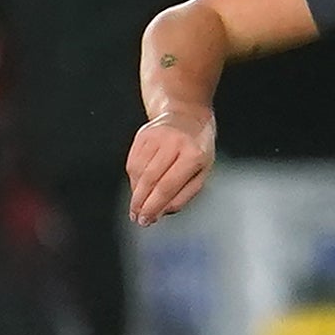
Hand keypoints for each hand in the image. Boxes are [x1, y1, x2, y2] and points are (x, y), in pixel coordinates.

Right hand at [126, 109, 215, 225]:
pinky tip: (137, 188)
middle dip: (141, 202)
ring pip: (138, 171)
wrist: (187, 115)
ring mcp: (156, 137)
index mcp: (193, 155)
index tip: (147, 219)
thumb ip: (185, 193)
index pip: (168, 186)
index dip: (154, 206)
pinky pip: (132, 161)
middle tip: (137, 217)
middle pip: (150, 180)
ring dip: (135, 192)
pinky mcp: (142, 135)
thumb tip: (163, 211)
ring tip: (137, 206)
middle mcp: (174, 144)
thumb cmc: (198, 147)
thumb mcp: (203, 171)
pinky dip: (133, 178)